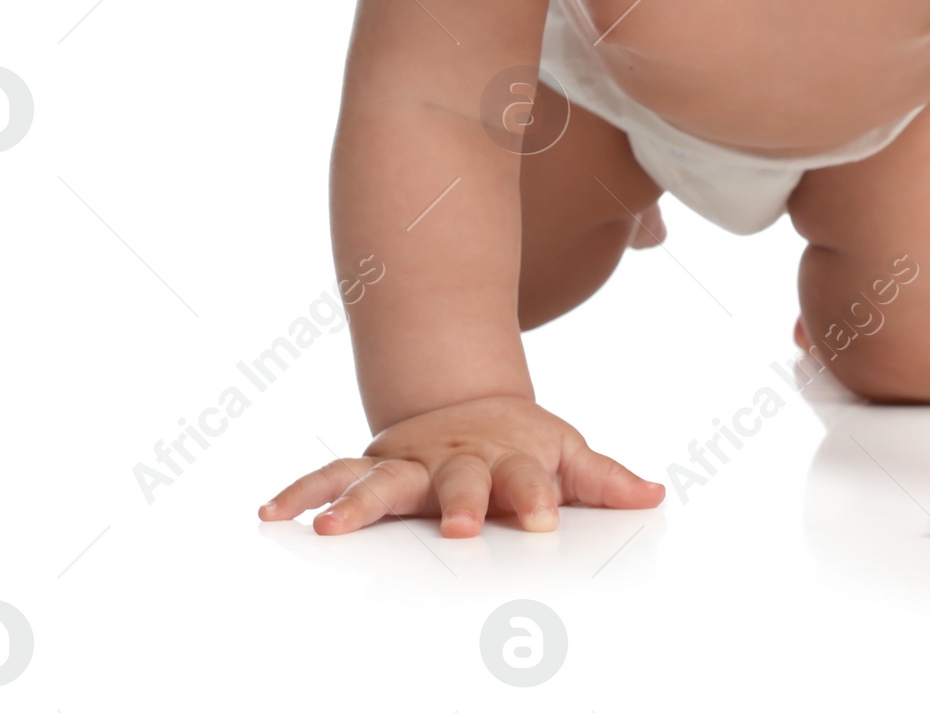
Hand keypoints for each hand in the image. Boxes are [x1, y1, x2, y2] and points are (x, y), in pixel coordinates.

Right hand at [258, 394, 665, 536]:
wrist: (471, 401)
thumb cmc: (522, 441)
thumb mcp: (568, 452)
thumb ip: (605, 481)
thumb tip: (656, 497)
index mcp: (509, 458)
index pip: (528, 479)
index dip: (538, 496)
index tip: (545, 518)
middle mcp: (456, 460)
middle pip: (458, 480)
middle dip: (459, 501)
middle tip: (457, 525)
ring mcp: (411, 460)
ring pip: (382, 477)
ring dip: (358, 501)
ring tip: (331, 528)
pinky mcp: (374, 464)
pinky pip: (333, 475)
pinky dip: (303, 491)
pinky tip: (273, 512)